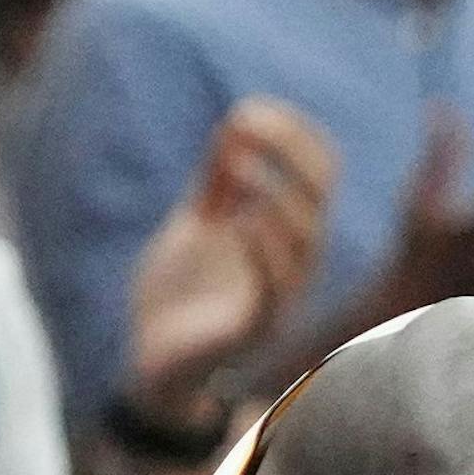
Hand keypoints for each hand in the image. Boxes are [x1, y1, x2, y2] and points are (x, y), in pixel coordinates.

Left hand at [125, 99, 334, 425]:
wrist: (152, 364)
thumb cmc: (181, 297)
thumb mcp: (197, 226)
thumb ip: (217, 184)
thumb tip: (238, 124)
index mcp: (288, 233)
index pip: (321, 171)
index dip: (294, 134)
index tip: (250, 110)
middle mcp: (296, 262)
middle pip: (321, 193)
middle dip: (289, 148)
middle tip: (245, 120)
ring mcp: (280, 295)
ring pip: (306, 237)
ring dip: (273, 192)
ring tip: (233, 165)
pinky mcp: (254, 329)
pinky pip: (275, 288)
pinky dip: (262, 250)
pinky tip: (237, 221)